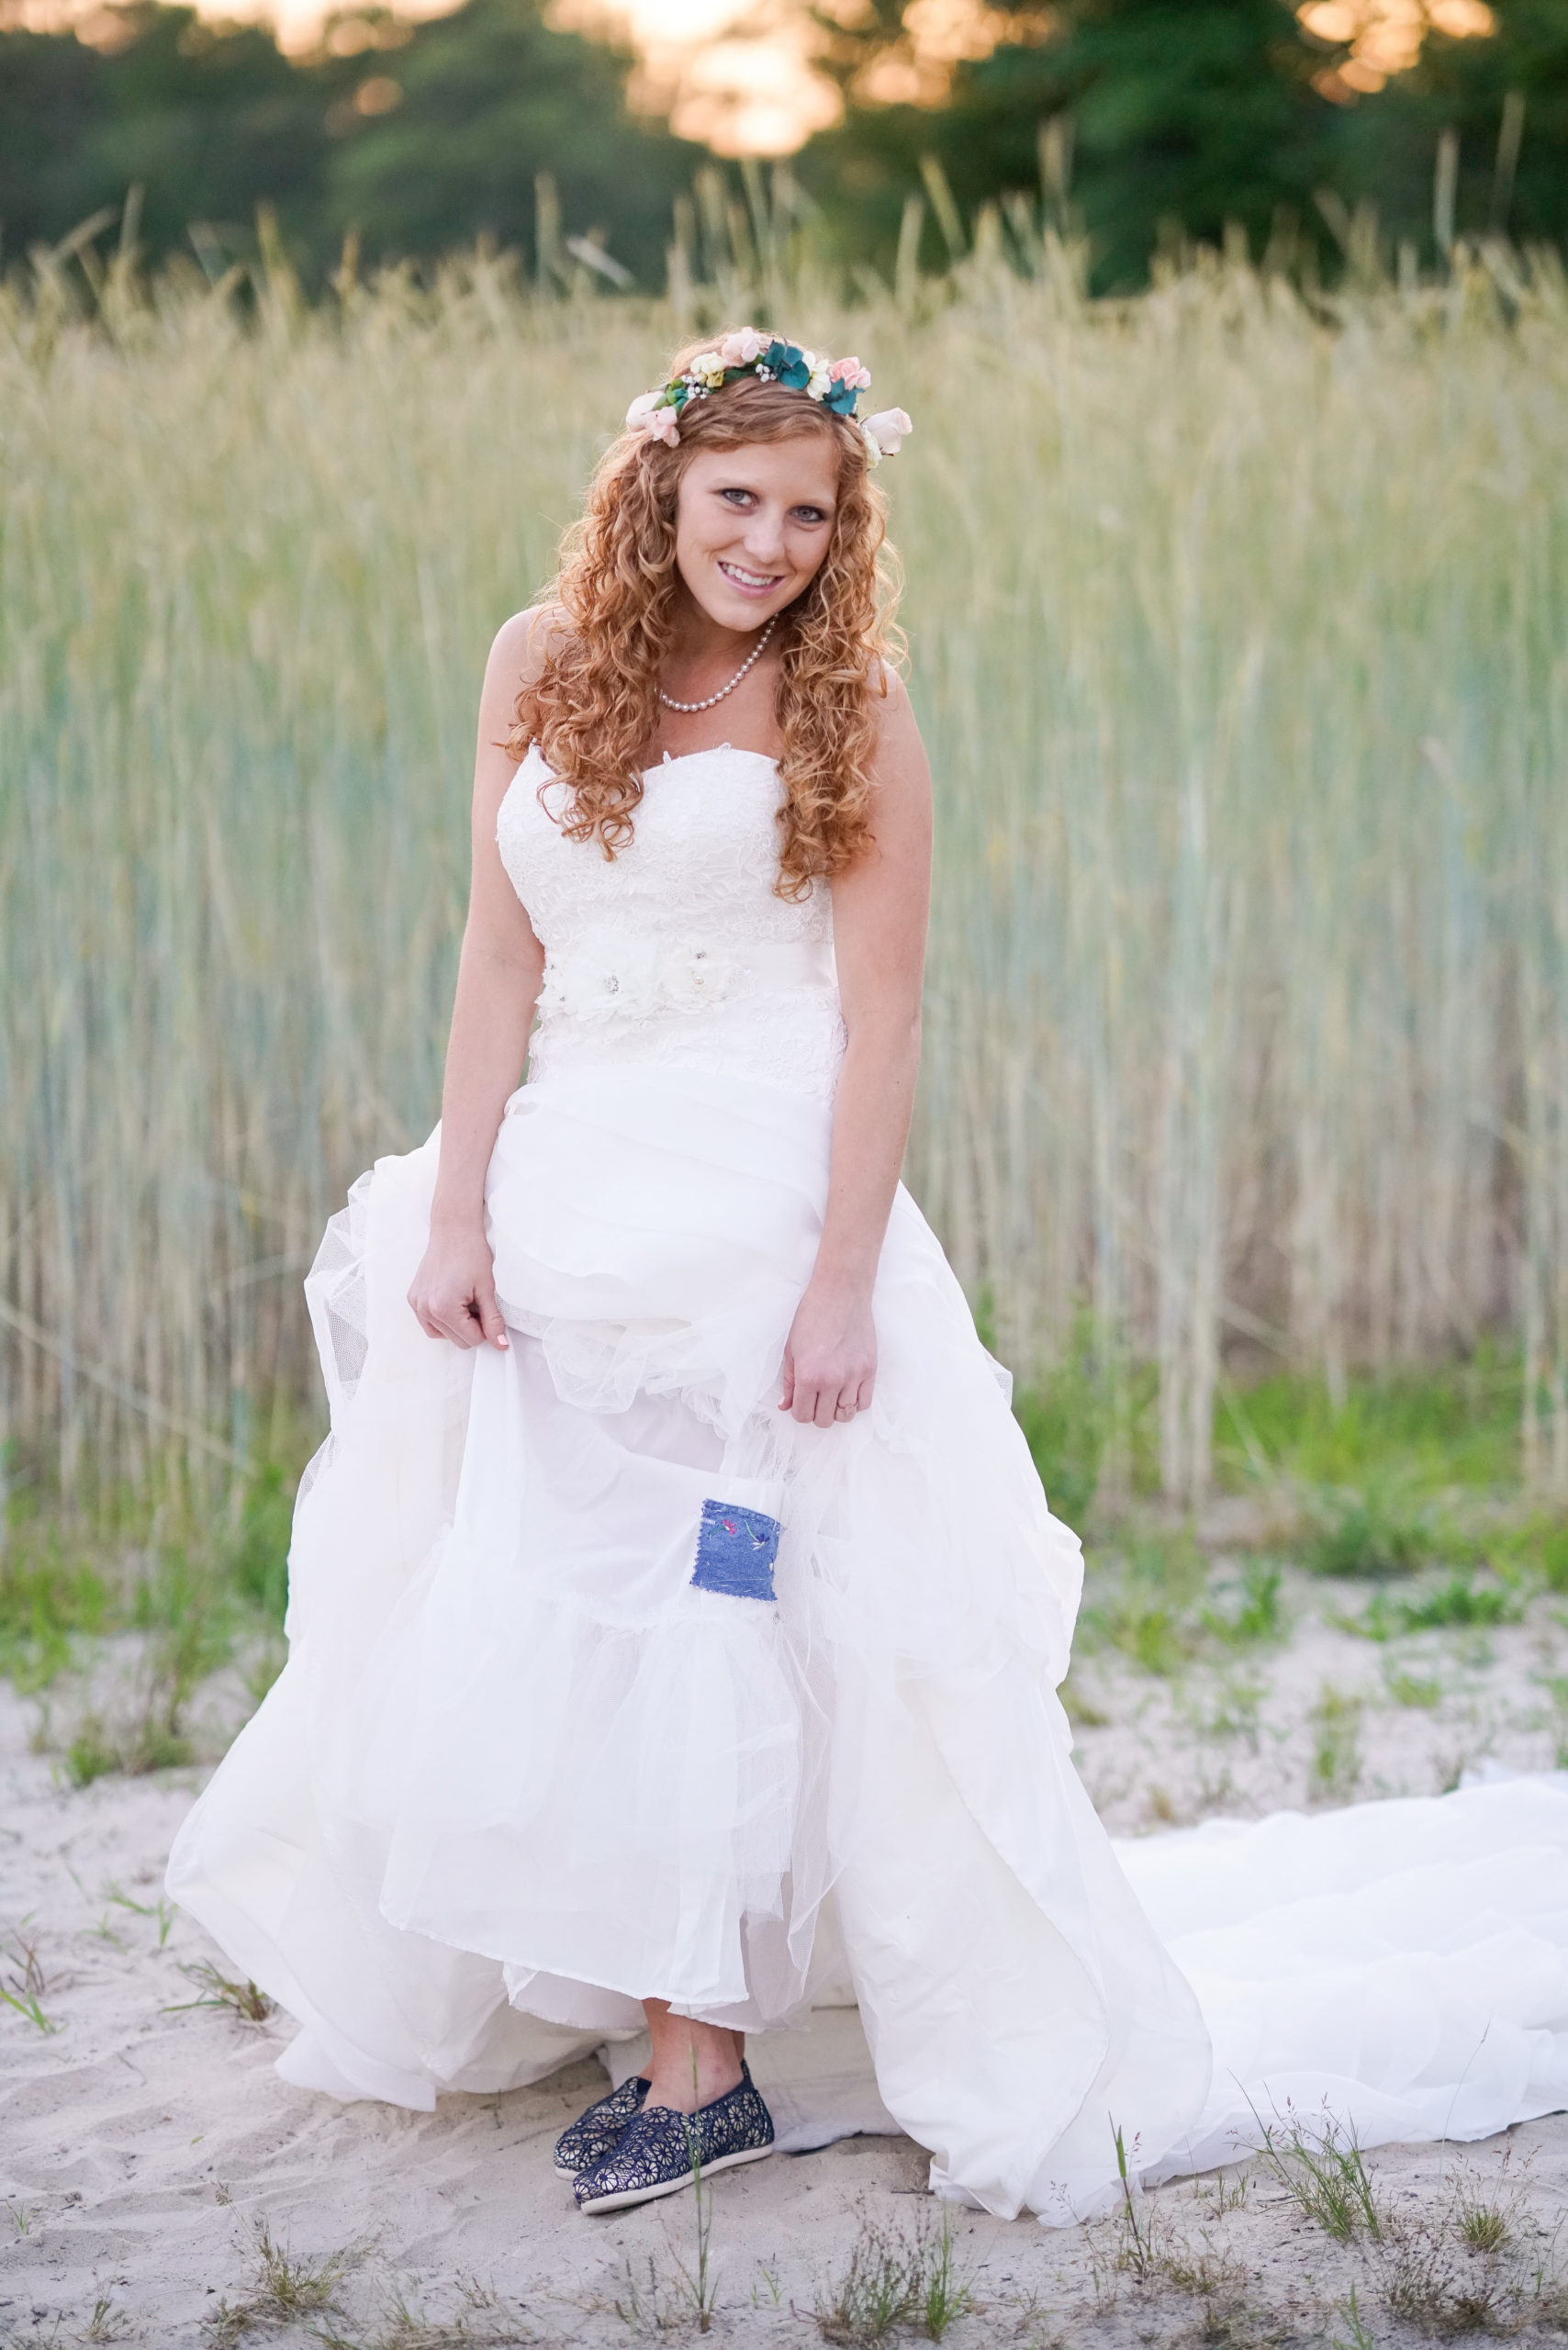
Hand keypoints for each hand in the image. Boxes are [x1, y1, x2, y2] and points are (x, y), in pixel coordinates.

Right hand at [407, 1224, 509, 1350]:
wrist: (453, 1230)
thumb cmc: (471, 1253)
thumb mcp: (487, 1289)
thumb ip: (493, 1320)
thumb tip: (501, 1345)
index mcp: (443, 1308)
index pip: (471, 1340)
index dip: (485, 1328)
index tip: (487, 1310)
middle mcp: (425, 1309)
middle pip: (456, 1341)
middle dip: (471, 1327)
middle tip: (477, 1301)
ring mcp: (416, 1304)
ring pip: (442, 1335)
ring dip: (456, 1325)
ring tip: (464, 1300)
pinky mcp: (413, 1298)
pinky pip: (429, 1323)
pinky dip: (443, 1320)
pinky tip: (452, 1302)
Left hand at [779, 1279, 875, 1426]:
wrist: (840, 1294)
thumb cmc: (812, 1317)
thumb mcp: (792, 1350)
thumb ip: (789, 1382)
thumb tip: (786, 1406)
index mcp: (808, 1376)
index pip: (803, 1415)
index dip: (799, 1412)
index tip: (801, 1402)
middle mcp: (832, 1381)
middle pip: (825, 1420)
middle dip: (817, 1413)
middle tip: (816, 1398)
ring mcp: (854, 1376)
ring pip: (846, 1415)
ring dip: (837, 1410)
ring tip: (833, 1395)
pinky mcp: (870, 1370)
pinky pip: (865, 1403)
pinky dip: (855, 1403)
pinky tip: (847, 1391)